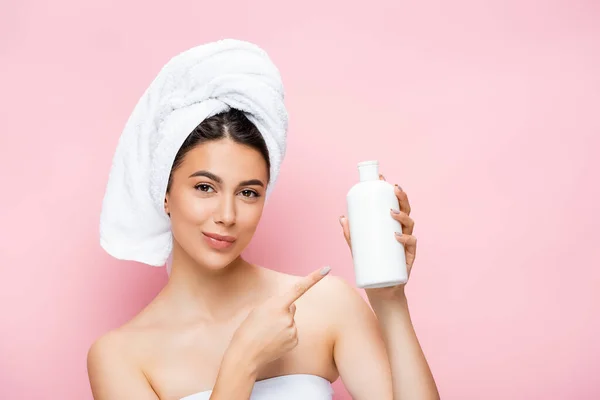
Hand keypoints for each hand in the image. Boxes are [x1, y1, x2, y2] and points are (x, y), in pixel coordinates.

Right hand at [226, 266, 331, 373]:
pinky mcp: (295, 341)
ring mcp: (293, 330)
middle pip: (292, 307)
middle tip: (268, 321)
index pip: (299, 288)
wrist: (246, 354)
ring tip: (268, 333)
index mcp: (277, 305)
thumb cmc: (249, 329)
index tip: (327, 269)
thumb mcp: (258, 310)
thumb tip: (290, 305)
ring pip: (291, 321)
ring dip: (283, 324)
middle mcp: (288, 317)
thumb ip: (276, 303)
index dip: (314, 278)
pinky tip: (274, 340)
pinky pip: (292, 332)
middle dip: (283, 311)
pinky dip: (285, 335)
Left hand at [339, 173, 416, 299]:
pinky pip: (411, 244)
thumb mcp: (358, 248)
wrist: (381, 290)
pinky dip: (405, 238)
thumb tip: (342, 218)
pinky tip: (397, 236)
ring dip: (402, 215)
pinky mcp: (409, 257)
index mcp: (392, 226)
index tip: (382, 178)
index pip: (394, 204)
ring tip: (391, 212)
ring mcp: (406, 243)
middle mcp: (401, 231)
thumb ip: (351, 234)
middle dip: (402, 196)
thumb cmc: (372, 265)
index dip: (390, 190)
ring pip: (410, 224)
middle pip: (406, 210)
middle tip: (394, 188)